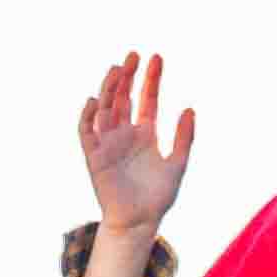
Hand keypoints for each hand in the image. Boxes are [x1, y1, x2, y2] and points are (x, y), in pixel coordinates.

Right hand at [77, 50, 196, 242]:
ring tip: (117, 69)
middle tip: (134, 55)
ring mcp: (108, 143)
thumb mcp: (178, 163)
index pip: (146, 99)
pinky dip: (88, 116)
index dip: (151, 79)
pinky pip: (86, 132)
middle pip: (123, 97)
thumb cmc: (158, 196)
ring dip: (109, 88)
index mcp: (145, 133)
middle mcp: (125, 134)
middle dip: (127, 76)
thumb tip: (190, 108)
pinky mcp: (94, 156)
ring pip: (105, 109)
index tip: (156, 58)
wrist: (140, 221)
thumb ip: (184, 137)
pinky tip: (95, 100)